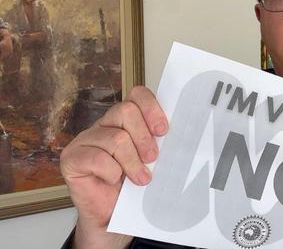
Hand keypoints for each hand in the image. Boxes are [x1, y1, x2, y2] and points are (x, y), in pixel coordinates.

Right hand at [60, 86, 167, 248]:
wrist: (112, 217)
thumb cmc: (133, 186)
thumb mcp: (151, 160)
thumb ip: (158, 143)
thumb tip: (181, 135)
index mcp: (124, 120)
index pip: (137, 95)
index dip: (151, 108)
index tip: (163, 130)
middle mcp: (104, 125)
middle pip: (126, 111)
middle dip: (144, 138)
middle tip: (153, 158)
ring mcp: (85, 139)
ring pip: (116, 138)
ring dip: (132, 162)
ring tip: (140, 178)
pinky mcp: (72, 158)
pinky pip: (97, 158)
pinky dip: (112, 172)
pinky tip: (114, 181)